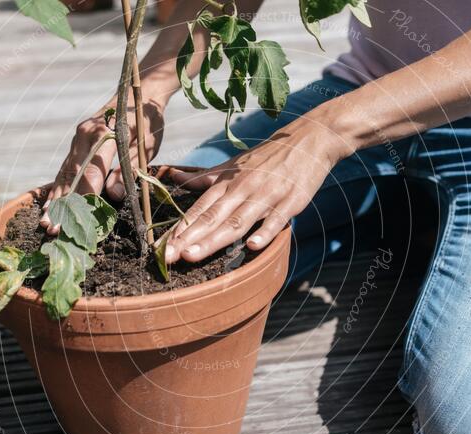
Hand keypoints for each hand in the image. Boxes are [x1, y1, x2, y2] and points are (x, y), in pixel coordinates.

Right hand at [41, 91, 166, 233]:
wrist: (140, 94)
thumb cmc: (147, 121)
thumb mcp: (145, 147)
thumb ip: (127, 170)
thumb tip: (114, 196)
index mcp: (103, 136)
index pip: (91, 174)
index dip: (83, 199)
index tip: (76, 222)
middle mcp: (84, 136)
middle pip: (72, 177)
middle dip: (61, 206)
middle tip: (51, 229)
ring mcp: (78, 139)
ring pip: (64, 174)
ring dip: (55, 200)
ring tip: (44, 222)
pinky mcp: (77, 142)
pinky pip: (65, 167)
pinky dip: (58, 187)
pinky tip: (49, 204)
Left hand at [165, 118, 342, 263]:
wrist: (310, 140)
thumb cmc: (268, 157)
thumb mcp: (234, 165)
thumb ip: (204, 176)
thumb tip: (172, 176)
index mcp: (228, 183)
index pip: (199, 209)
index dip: (179, 229)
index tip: (160, 247)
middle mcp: (243, 189)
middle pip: (212, 217)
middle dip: (188, 238)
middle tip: (167, 257)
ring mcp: (266, 196)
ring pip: (237, 221)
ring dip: (214, 239)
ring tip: (192, 255)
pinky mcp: (291, 202)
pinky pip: (276, 219)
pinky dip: (265, 232)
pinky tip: (252, 246)